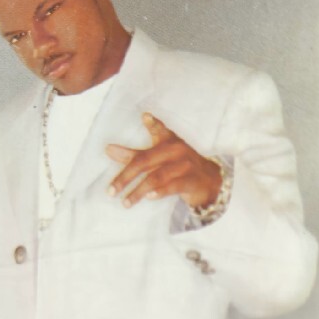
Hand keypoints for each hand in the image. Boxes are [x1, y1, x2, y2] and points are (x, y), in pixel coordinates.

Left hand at [106, 113, 222, 209]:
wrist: (209, 180)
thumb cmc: (178, 165)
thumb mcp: (159, 157)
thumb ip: (134, 155)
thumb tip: (108, 149)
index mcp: (168, 140)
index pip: (159, 130)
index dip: (153, 124)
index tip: (145, 117)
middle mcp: (177, 150)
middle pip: (146, 161)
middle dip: (126, 176)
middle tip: (111, 190)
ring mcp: (185, 165)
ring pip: (157, 177)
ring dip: (139, 191)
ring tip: (125, 202)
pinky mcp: (191, 181)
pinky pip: (173, 186)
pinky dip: (159, 192)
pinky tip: (148, 197)